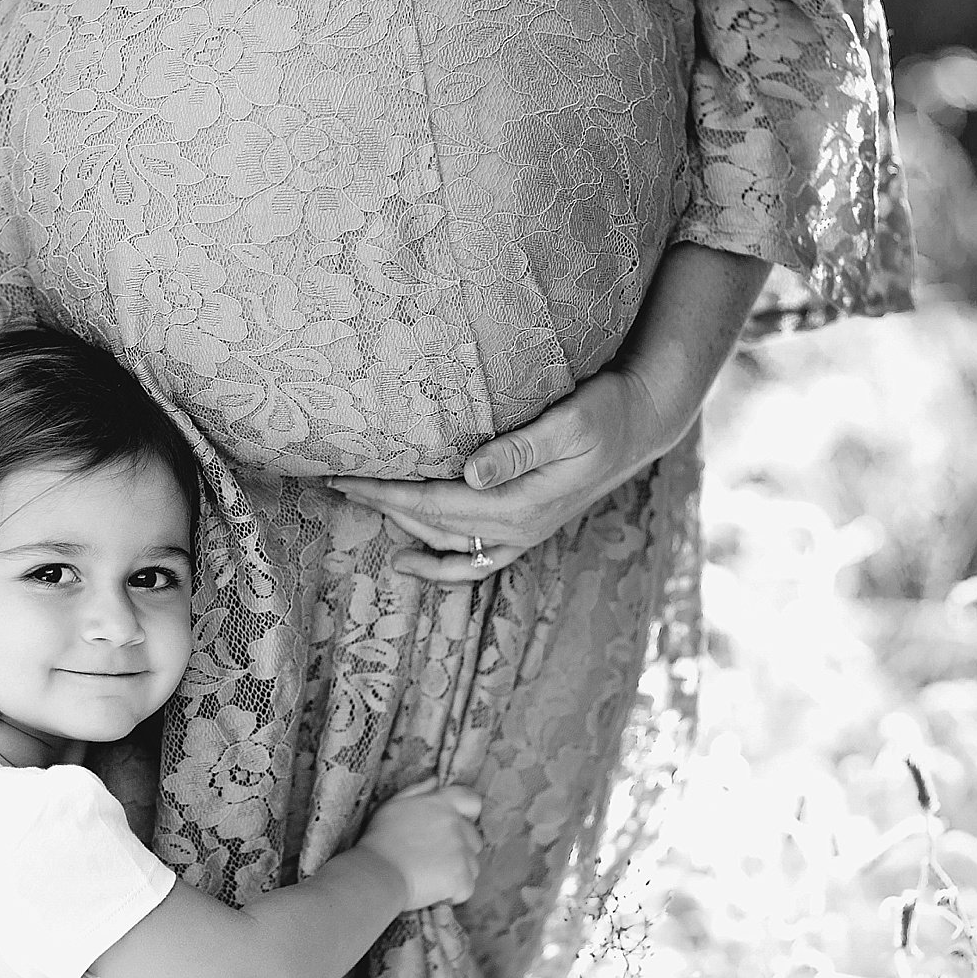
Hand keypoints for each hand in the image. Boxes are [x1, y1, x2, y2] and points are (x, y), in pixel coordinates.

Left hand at [328, 368, 682, 582]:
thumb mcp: (571, 421)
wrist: (644, 423)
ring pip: (445, 542)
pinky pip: (473, 562)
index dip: (386, 491)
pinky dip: (437, 566)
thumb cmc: (608, 411)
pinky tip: (407, 562)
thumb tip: (472, 473)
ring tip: (357, 504)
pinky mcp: (526, 530)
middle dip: (380, 504)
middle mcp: (516, 529)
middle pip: (430, 522)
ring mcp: (521, 535)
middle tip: (332, 482)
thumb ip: (521, 448)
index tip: (344, 475)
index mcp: (520, 504)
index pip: (434, 501)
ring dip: (399, 525)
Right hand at [356, 781, 485, 909]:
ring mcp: (462, 852)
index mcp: (442, 804)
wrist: (377, 873)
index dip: (469, 814)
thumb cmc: (380, 839)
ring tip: (431, 877)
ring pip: (473, 865)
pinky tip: (434, 891)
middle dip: (460, 849)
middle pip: (474, 839)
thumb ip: (418, 790)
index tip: (456, 827)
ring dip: (458, 872)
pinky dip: (454, 893)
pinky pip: (467, 888)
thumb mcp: (393, 805)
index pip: (472, 800)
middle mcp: (456, 824)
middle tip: (434, 859)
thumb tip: (436, 780)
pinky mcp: (463, 878)